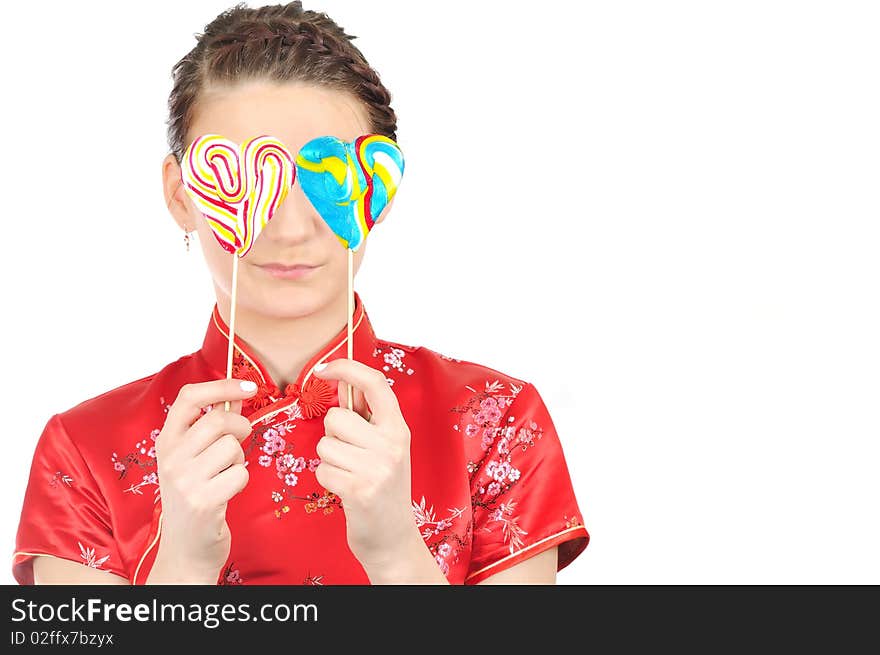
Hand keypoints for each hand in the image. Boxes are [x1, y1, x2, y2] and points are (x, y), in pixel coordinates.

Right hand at [149, 378, 257, 583]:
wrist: (185, 549)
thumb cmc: (195, 496)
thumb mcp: (193, 458)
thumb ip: (211, 426)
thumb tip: (238, 393)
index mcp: (166, 441)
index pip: (189, 397)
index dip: (222, 385)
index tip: (248, 386)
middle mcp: (170, 458)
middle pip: (219, 420)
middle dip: (240, 427)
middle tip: (239, 442)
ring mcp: (184, 480)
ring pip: (232, 447)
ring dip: (239, 460)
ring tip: (224, 475)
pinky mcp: (203, 501)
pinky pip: (240, 474)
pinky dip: (240, 481)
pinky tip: (226, 493)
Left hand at [312, 359, 417, 570]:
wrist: (394, 539)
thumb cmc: (383, 489)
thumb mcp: (385, 448)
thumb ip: (366, 418)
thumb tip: (341, 383)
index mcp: (398, 428)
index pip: (375, 383)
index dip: (346, 368)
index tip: (323, 368)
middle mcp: (392, 444)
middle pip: (337, 416)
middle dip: (333, 434)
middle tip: (350, 455)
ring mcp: (377, 467)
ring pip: (325, 443)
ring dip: (329, 460)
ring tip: (349, 475)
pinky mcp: (359, 489)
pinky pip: (322, 469)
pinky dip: (326, 480)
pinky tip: (345, 490)